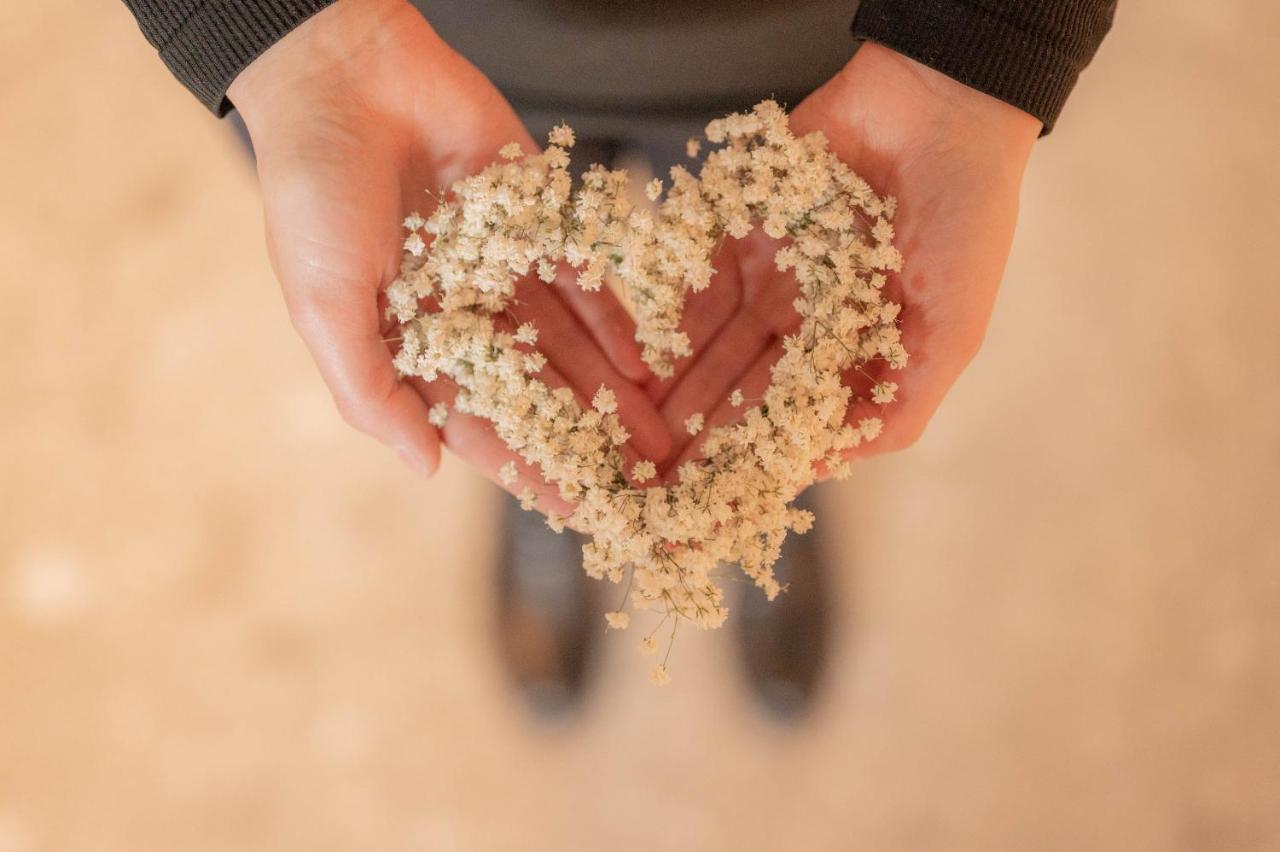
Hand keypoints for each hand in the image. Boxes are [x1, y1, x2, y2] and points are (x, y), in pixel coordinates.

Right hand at [229, 0, 669, 510]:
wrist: (344, 76)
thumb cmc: (314, 194)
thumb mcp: (324, 304)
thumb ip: (370, 389)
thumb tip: (424, 468)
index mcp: (409, 342)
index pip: (478, 422)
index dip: (527, 467)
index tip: (577, 509)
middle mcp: (462, 312)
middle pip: (536, 390)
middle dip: (585, 437)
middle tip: (640, 484)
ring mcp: (502, 265)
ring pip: (567, 342)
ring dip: (610, 389)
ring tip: (660, 435)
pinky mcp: (535, 216)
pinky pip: (580, 274)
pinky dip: (611, 315)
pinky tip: (645, 357)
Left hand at [653, 43, 1042, 471]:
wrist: (942, 107)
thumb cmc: (966, 222)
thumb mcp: (953, 332)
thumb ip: (900, 404)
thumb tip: (831, 465)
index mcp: (859, 348)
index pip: (800, 416)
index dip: (758, 458)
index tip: (713, 502)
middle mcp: (812, 318)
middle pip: (748, 386)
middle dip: (704, 432)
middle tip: (654, 478)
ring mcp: (776, 271)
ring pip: (717, 341)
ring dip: (681, 386)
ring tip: (639, 430)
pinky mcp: (745, 223)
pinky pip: (702, 277)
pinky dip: (678, 317)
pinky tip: (648, 358)